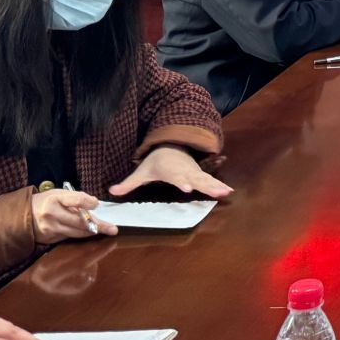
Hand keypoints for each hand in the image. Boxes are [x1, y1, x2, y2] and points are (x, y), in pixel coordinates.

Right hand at [29, 188, 110, 244]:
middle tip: (113, 228)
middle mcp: (52, 215)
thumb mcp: (58, 194)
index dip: (88, 202)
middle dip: (98, 225)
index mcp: (54, 199)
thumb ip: (75, 198)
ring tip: (107, 231)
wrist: (24, 215)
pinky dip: (80, 234)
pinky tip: (90, 233)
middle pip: (79, 221)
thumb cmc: (46, 201)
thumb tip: (94, 204)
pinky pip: (69, 237)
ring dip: (92, 232)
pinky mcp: (50, 238)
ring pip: (76, 232)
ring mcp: (50, 229)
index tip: (97, 203)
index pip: (75, 200)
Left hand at [110, 146, 232, 200]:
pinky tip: (228, 191)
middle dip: (205, 185)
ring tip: (226, 193)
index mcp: (170, 170)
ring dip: (216, 186)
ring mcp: (194, 172)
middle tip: (216, 192)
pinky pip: (211, 180)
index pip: (176, 177)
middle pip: (196, 179)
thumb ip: (128, 183)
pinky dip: (220, 185)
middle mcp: (184, 171)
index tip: (187, 188)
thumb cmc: (156, 162)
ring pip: (206, 179)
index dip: (181, 182)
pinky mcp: (199, 174)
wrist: (171, 146)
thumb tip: (111, 192)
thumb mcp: (141, 171)